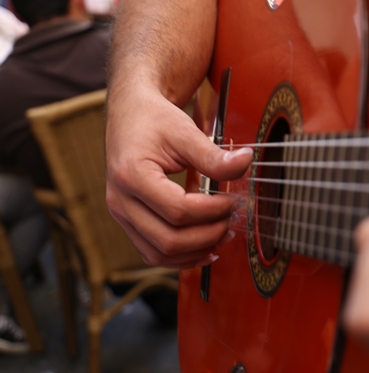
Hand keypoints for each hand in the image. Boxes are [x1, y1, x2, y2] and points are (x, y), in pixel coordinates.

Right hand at [105, 84, 251, 267]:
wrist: (130, 114)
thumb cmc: (153, 120)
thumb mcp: (185, 131)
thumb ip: (214, 155)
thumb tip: (245, 162)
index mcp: (130, 176)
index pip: (178, 211)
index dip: (213, 211)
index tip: (235, 200)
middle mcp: (120, 201)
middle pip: (168, 240)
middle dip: (208, 235)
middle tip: (233, 219)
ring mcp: (121, 215)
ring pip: (159, 254)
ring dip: (197, 251)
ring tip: (224, 234)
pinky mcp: (129, 221)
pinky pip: (153, 253)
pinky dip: (181, 258)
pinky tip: (206, 249)